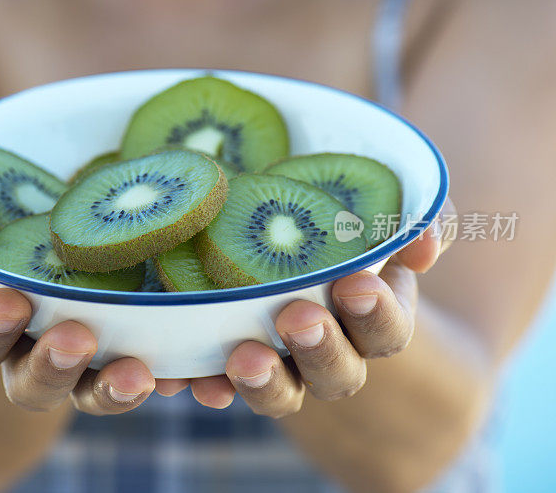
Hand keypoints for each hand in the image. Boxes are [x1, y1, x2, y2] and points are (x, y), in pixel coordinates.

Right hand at [0, 217, 156, 415]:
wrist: (50, 226)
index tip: (9, 304)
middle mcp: (27, 353)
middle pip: (31, 384)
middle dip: (50, 366)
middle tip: (75, 339)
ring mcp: (80, 359)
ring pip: (90, 392)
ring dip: (109, 388)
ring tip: (136, 374)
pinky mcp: (129, 349)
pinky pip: (147, 375)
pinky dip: (165, 378)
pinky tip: (181, 373)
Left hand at [180, 198, 456, 416]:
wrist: (294, 254)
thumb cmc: (346, 234)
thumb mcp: (383, 219)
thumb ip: (413, 220)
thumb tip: (424, 238)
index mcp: (375, 321)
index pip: (388, 331)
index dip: (376, 315)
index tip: (355, 284)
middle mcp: (331, 355)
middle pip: (337, 374)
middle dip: (320, 349)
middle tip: (297, 318)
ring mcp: (281, 367)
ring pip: (279, 393)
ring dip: (263, 381)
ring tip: (242, 358)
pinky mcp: (230, 366)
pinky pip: (219, 386)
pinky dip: (204, 384)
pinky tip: (187, 377)